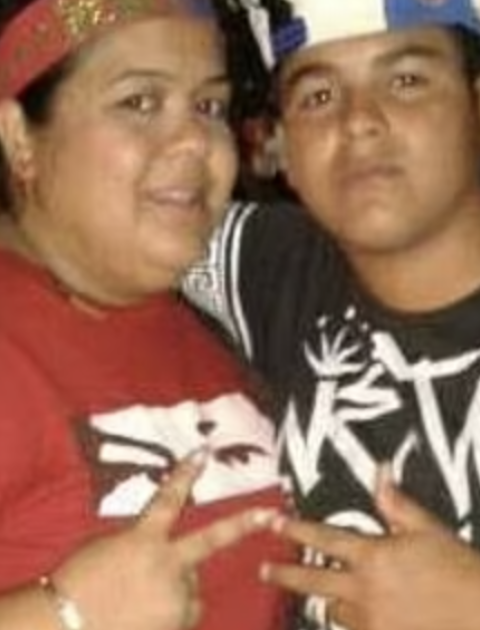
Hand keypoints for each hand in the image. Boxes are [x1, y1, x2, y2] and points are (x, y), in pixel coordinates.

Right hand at [54, 449, 276, 629]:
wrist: (62, 626)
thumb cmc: (78, 583)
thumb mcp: (107, 548)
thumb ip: (141, 543)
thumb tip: (161, 549)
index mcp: (143, 539)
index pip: (168, 499)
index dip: (186, 474)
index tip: (203, 452)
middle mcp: (166, 565)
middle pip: (211, 541)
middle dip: (243, 524)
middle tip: (270, 514)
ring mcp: (174, 598)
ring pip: (192, 592)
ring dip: (177, 594)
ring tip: (143, 604)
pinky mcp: (175, 626)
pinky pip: (183, 617)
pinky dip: (171, 617)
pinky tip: (144, 620)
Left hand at [261, 468, 479, 629]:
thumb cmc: (459, 568)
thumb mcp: (428, 529)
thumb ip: (397, 503)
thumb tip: (380, 470)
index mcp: (373, 556)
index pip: (324, 539)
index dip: (296, 529)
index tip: (273, 522)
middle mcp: (365, 590)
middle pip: (313, 581)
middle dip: (285, 575)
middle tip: (264, 570)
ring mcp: (373, 622)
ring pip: (333, 611)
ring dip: (328, 600)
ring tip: (322, 594)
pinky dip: (353, 623)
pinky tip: (357, 617)